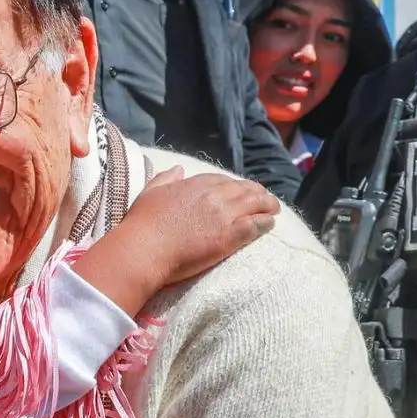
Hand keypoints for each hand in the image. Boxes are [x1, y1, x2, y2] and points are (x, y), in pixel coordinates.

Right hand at [78, 168, 280, 314]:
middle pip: (244, 189)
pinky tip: (271, 224)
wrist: (144, 248)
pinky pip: (256, 225)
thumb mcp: (150, 192)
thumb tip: (178, 169)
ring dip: (268, 205)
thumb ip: (165, 178)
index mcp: (195, 183)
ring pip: (256, 204)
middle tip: (265, 199)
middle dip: (257, 193)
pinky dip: (266, 223)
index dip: (234, 185)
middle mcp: (214, 195)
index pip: (223, 180)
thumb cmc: (142, 223)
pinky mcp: (230, 236)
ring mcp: (224, 215)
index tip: (239, 190)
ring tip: (274, 209)